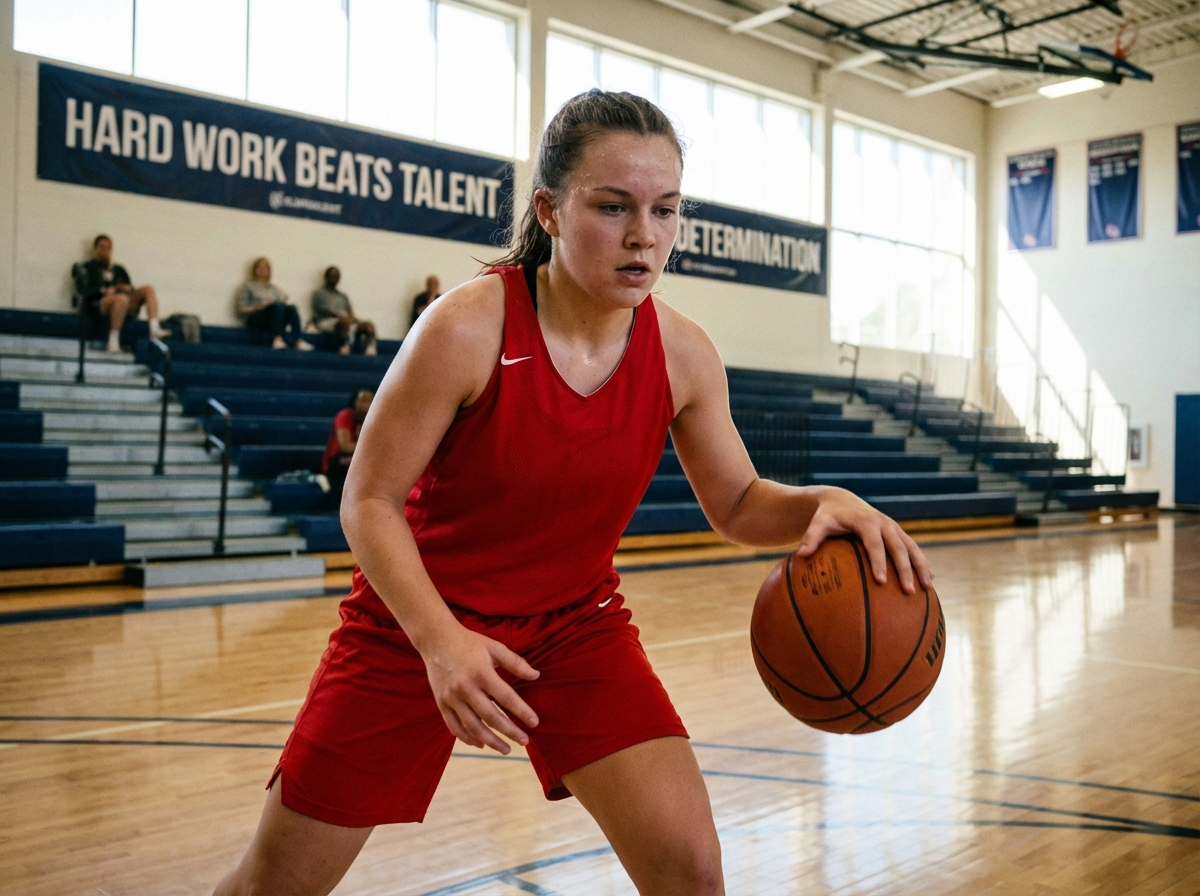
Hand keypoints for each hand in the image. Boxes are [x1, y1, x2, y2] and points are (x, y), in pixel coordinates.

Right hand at [418, 623, 539, 753]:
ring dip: (490, 741)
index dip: (522, 711)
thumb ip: (516, 662)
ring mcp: (451, 697)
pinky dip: (467, 738)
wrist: (436, 639)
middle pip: (490, 716)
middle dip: (509, 731)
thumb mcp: (494, 647)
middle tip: (525, 741)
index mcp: (481, 672)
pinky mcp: (441, 703)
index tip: (535, 723)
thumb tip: (536, 675)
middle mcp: (465, 687)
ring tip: (506, 749)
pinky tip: (481, 744)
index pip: (506, 697)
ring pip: (472, 726)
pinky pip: (454, 726)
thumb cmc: (469, 642)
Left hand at [796, 486, 932, 593]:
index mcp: (867, 522)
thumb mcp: (818, 523)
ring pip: (912, 548)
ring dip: (922, 567)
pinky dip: (923, 564)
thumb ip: (811, 537)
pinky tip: (930, 581)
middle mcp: (885, 523)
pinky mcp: (898, 533)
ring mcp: (894, 528)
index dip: (878, 562)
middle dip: (905, 570)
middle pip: (899, 548)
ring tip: (928, 588)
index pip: (874, 544)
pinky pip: (913, 550)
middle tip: (909, 591)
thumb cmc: (827, 516)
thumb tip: (800, 555)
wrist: (840, 500)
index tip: (881, 582)